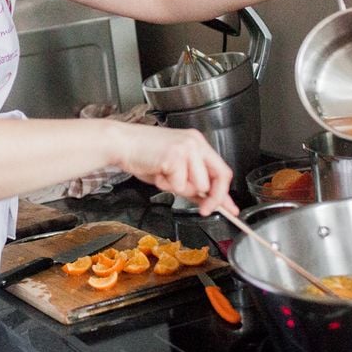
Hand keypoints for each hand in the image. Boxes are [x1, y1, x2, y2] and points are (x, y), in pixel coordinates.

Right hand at [116, 126, 237, 215]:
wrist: (121, 143)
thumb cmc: (142, 155)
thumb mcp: (173, 170)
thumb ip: (193, 184)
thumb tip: (209, 202)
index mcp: (197, 143)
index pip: (222, 170)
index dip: (225, 194)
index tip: (230, 209)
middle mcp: (195, 142)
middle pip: (217, 179)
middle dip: (210, 199)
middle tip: (202, 209)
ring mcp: (186, 147)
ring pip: (198, 185)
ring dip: (180, 188)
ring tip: (164, 176)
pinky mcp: (175, 155)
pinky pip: (179, 185)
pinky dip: (167, 185)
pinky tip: (157, 172)